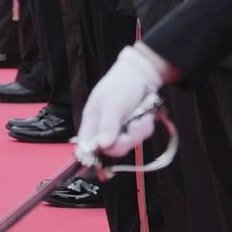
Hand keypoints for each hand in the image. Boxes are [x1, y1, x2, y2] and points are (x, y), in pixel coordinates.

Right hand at [72, 45, 165, 164]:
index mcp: (92, 122)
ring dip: (138, 132)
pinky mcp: (134, 128)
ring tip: (140, 116)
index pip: (86, 147)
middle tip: (130, 131)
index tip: (105, 156)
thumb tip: (101, 146)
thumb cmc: (120, 85)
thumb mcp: (112, 104)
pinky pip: (141, 137)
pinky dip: (145, 127)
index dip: (93, 156)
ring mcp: (120, 129)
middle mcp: (104, 128)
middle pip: (112, 149)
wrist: (142, 74)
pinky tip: (145, 115)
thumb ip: (107, 126)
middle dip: (125, 142)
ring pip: (129, 144)